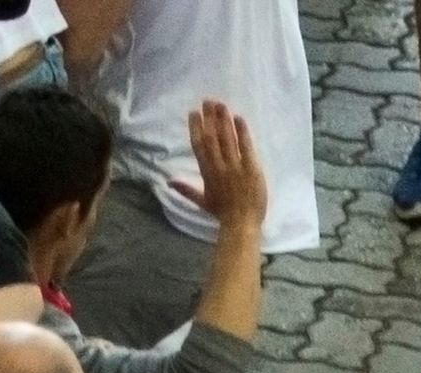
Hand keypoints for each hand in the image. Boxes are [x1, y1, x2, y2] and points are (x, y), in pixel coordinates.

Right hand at [168, 100, 267, 231]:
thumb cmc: (223, 213)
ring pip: (227, 139)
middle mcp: (219, 166)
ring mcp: (235, 167)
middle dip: (209, 118)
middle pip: (212, 137)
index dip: (195, 127)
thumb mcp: (202, 201)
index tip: (194, 113)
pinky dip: (242, 133)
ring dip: (223, 120)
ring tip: (221, 105)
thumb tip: (169, 182)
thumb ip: (186, 189)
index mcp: (206, 172)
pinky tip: (239, 118)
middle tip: (208, 101)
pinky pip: (246, 147)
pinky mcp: (252, 169)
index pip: (198, 145)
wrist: (242, 223)